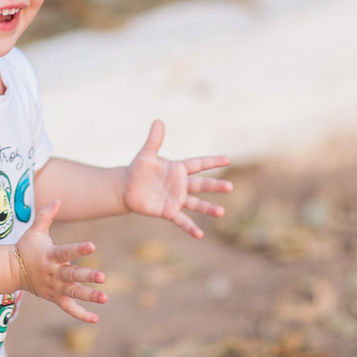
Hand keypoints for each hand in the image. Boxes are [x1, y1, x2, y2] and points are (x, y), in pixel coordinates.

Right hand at [15, 199, 107, 322]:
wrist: (12, 270)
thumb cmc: (27, 247)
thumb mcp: (34, 231)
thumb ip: (46, 215)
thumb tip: (58, 200)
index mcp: (50, 256)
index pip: (66, 252)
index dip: (79, 249)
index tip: (93, 246)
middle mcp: (53, 273)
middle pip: (71, 276)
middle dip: (86, 277)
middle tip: (103, 277)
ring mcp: (54, 287)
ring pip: (73, 293)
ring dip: (89, 296)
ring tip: (105, 298)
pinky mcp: (55, 297)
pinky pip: (68, 308)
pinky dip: (80, 314)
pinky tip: (95, 318)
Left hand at [123, 120, 231, 238]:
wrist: (127, 188)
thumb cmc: (138, 169)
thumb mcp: (146, 154)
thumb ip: (154, 140)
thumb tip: (158, 121)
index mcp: (178, 169)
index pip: (198, 164)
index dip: (211, 161)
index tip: (227, 159)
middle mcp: (181, 185)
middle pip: (201, 184)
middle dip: (215, 186)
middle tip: (230, 187)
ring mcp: (176, 199)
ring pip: (196, 204)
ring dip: (208, 208)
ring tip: (221, 212)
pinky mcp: (168, 211)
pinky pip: (182, 220)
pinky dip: (190, 227)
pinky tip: (200, 235)